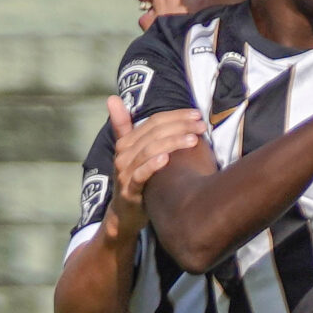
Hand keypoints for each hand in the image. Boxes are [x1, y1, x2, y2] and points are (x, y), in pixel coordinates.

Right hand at [107, 96, 210, 221]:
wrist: (125, 214)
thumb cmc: (134, 179)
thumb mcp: (130, 152)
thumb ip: (124, 126)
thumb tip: (112, 98)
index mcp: (126, 142)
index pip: (153, 122)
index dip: (175, 116)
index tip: (197, 115)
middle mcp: (123, 155)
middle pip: (153, 133)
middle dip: (179, 127)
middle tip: (201, 126)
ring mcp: (125, 173)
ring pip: (148, 151)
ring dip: (172, 143)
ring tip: (193, 140)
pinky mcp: (129, 191)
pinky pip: (140, 175)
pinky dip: (152, 165)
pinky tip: (167, 158)